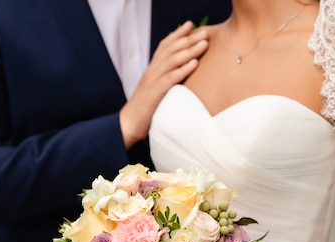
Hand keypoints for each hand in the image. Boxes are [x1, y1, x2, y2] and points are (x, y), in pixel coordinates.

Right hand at [119, 21, 208, 147]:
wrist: (129, 123)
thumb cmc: (145, 109)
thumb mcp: (156, 90)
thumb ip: (165, 79)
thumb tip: (181, 74)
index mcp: (152, 69)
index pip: (164, 46)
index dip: (177, 34)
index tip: (191, 25)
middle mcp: (152, 71)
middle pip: (171, 49)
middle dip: (188, 39)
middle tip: (204, 32)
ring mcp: (153, 81)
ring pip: (172, 60)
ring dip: (189, 51)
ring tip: (204, 44)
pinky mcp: (155, 93)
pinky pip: (171, 78)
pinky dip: (183, 70)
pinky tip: (194, 64)